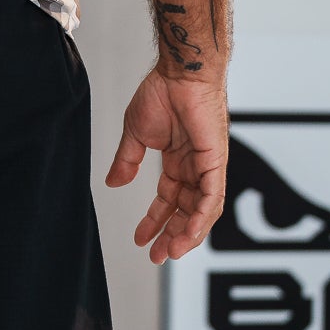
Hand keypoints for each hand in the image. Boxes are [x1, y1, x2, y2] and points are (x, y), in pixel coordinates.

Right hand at [108, 69, 228, 264]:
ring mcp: (208, 166)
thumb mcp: (136, 134)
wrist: (179, 74)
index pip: (168, 200)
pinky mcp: (216, 163)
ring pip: (202, 211)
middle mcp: (195, 167)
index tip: (141, 239)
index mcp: (178, 161)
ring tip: (169, 251)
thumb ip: (126, 161)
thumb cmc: (162, 93)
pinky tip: (188, 234)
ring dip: (186, 234)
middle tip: (156, 256)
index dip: (154, 221)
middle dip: (171, 235)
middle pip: (186, 211)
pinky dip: (201, 218)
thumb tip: (113, 183)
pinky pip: (212, 198)